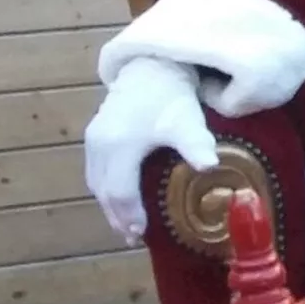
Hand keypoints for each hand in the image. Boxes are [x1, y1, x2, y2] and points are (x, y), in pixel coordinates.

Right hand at [84, 57, 218, 242]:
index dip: (130, 215)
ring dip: (109, 205)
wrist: (152, 65)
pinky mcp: (94, 133)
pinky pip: (95, 170)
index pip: (120, 191)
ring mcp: (93, 139)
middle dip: (117, 216)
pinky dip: (105, 188)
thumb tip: (211, 167)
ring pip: (96, 182)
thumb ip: (196, 144)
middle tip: (133, 238)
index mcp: (119, 146)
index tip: (142, 234)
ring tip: (125, 225)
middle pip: (104, 191)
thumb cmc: (170, 96)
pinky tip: (118, 197)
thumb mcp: (186, 121)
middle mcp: (99, 145)